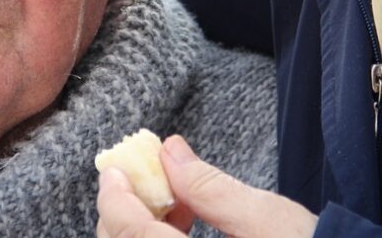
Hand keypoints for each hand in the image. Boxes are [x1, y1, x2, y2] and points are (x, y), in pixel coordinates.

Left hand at [97, 135, 317, 237]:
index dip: (115, 199)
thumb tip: (168, 151)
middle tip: (147, 179)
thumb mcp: (267, 219)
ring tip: (175, 203)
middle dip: (125, 213)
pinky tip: (183, 226)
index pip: (132, 237)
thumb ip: (210, 187)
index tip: (114, 168)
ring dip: (141, 229)